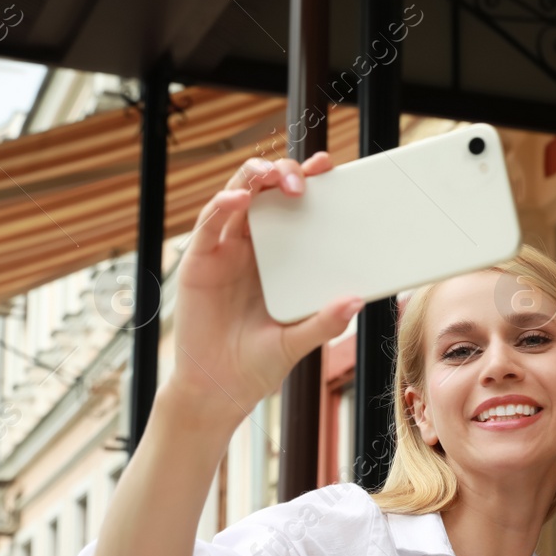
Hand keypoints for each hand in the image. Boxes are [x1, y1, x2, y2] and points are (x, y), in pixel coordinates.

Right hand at [167, 153, 362, 425]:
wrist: (221, 389)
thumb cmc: (259, 363)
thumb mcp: (298, 342)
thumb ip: (325, 321)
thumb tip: (356, 300)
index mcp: (279, 259)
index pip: (293, 210)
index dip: (308, 183)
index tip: (329, 167)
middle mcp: (251, 248)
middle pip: (265, 194)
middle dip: (283, 174)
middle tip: (306, 177)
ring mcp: (223, 251)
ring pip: (235, 198)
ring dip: (253, 180)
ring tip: (271, 174)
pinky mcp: (199, 262)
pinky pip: (208, 226)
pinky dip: (221, 207)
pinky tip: (238, 199)